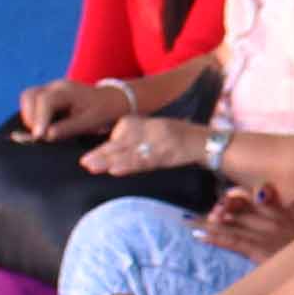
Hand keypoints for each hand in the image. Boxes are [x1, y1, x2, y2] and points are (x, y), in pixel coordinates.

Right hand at [15, 74, 135, 142]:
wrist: (110, 100)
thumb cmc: (101, 111)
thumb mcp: (89, 122)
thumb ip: (67, 128)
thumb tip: (45, 135)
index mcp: (68, 91)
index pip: (45, 101)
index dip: (39, 119)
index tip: (38, 136)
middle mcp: (55, 86)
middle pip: (29, 95)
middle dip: (30, 117)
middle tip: (38, 135)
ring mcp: (50, 89)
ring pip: (27, 97)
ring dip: (28, 115)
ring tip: (39, 132)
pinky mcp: (47, 95)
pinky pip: (31, 101)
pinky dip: (31, 114)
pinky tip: (40, 127)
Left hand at [83, 112, 211, 176]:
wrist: (209, 142)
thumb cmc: (184, 140)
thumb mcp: (160, 132)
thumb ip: (141, 139)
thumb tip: (117, 153)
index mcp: (149, 123)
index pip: (123, 130)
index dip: (108, 145)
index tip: (92, 158)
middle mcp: (152, 130)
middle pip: (122, 142)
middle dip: (102, 153)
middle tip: (84, 162)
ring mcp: (158, 142)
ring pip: (129, 152)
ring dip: (109, 160)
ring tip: (91, 166)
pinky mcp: (166, 154)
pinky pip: (145, 161)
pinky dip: (129, 165)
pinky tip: (115, 170)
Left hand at [196, 182, 293, 257]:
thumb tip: (291, 201)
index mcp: (281, 211)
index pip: (254, 196)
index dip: (237, 197)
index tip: (225, 200)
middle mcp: (270, 218)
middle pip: (239, 208)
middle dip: (220, 209)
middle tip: (204, 213)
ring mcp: (263, 233)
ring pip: (231, 222)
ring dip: (209, 222)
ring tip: (190, 221)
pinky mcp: (258, 249)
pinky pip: (232, 240)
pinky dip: (214, 237)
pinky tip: (199, 235)